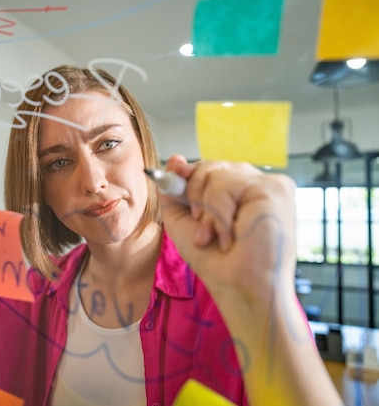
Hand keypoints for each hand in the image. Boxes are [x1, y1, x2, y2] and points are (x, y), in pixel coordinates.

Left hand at [159, 155, 296, 307]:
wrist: (240, 289)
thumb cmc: (217, 262)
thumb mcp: (185, 222)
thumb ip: (176, 190)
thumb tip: (175, 159)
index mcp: (241, 188)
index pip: (208, 168)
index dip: (188, 181)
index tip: (181, 197)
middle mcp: (256, 182)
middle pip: (208, 167)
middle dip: (195, 201)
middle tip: (205, 233)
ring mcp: (268, 184)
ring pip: (214, 176)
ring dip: (208, 215)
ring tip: (222, 239)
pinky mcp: (274, 189)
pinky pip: (226, 187)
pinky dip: (220, 216)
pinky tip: (234, 237)